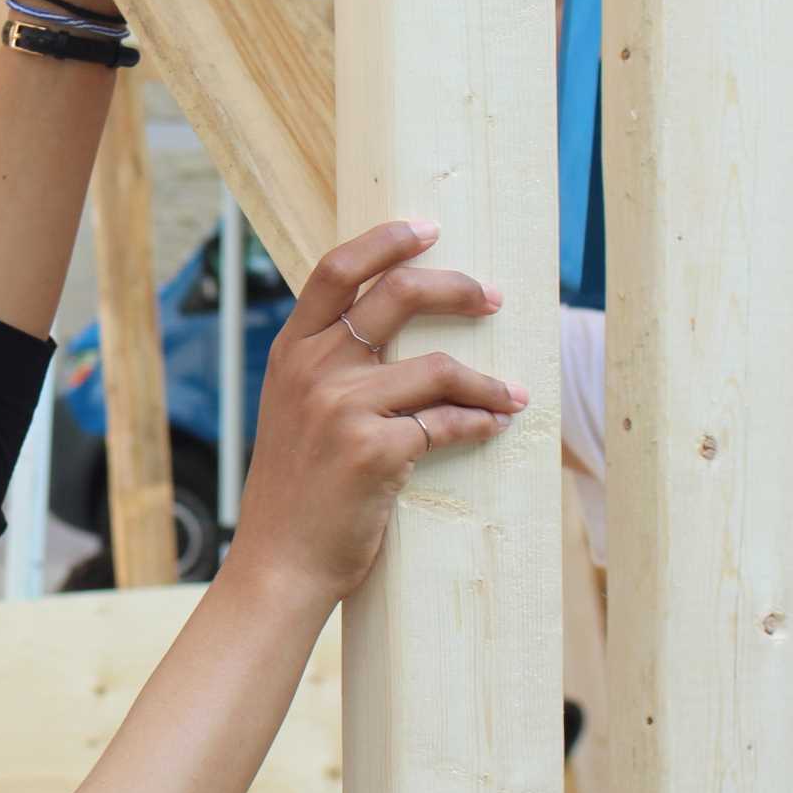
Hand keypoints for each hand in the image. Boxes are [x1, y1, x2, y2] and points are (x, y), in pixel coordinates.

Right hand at [229, 222, 527, 608]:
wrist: (280, 564)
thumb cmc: (295, 492)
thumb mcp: (293, 413)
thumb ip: (326, 369)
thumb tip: (390, 336)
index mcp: (290, 353)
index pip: (337, 270)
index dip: (386, 240)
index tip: (428, 229)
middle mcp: (312, 369)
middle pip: (398, 296)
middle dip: (458, 289)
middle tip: (492, 298)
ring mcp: (343, 407)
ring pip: (438, 367)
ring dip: (487, 381)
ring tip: (512, 392)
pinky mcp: (376, 450)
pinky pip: (448, 424)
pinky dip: (479, 424)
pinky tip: (493, 427)